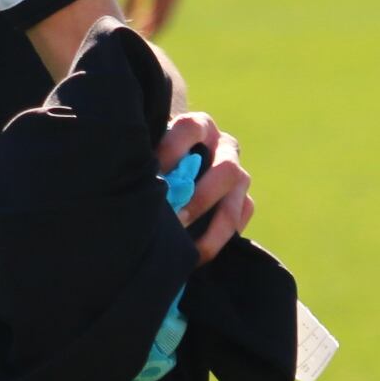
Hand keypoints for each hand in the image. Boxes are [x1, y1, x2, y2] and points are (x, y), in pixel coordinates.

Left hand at [123, 0, 185, 36]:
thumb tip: (125, 14)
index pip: (159, 22)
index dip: (148, 32)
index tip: (137, 40)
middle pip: (166, 16)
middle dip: (153, 25)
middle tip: (140, 34)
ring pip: (170, 4)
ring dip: (158, 13)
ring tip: (144, 19)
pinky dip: (163, 1)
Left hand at [154, 110, 251, 267]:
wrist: (169, 172)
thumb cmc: (150, 159)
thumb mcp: (148, 151)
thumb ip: (145, 161)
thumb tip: (135, 181)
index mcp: (196, 126)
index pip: (189, 129)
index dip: (171, 151)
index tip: (153, 175)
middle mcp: (223, 146)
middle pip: (226, 170)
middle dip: (200, 199)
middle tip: (176, 219)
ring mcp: (238, 173)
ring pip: (238, 200)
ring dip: (214, 229)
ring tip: (189, 249)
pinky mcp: (244, 199)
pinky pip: (242, 218)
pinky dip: (222, 238)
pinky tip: (198, 254)